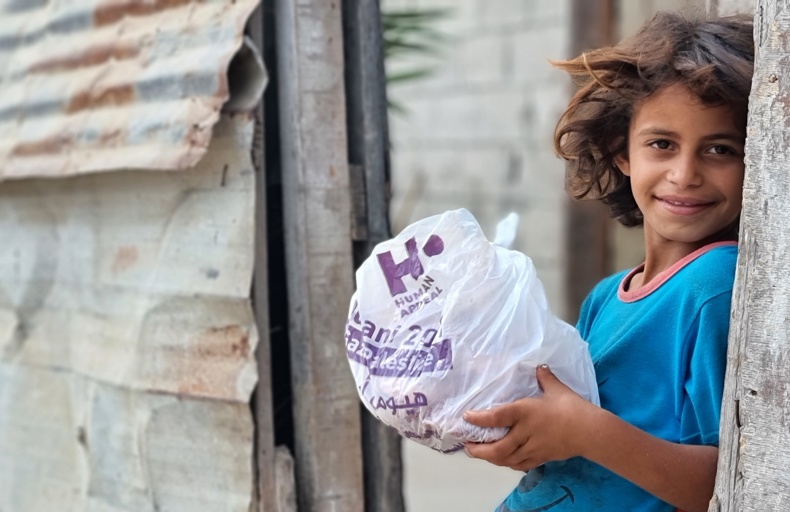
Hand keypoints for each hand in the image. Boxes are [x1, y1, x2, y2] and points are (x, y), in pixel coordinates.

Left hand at [463, 364, 595, 471]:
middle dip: (478, 450)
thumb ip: (544, 377)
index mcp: (524, 412)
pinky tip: (503, 460)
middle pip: (497, 448)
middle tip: (467, 445)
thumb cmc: (572, 407)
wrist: (590, 431)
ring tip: (478, 453)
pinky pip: (519, 464)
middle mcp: (525, 432)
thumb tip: (539, 366)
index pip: (496, 417)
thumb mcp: (556, 388)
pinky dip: (507, 463)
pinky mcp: (541, 458)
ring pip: (506, 459)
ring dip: (490, 458)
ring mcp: (532, 448)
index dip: (479, 419)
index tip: (467, 417)